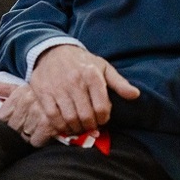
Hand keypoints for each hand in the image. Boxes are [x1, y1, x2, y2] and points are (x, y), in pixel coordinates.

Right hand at [0, 45, 138, 143]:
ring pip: (69, 119)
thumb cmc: (82, 62)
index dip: (103, 119)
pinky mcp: (43, 92)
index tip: (101, 120)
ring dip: (75, 129)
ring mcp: (57, 87)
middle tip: (89, 126)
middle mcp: (75, 81)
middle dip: (89, 126)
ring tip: (78, 127)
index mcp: (92, 75)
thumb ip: (119, 83)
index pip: (102, 108)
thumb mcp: (103, 67)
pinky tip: (64, 125)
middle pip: (85, 116)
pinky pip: (52, 116)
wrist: (53, 51)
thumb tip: (135, 95)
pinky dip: (59, 126)